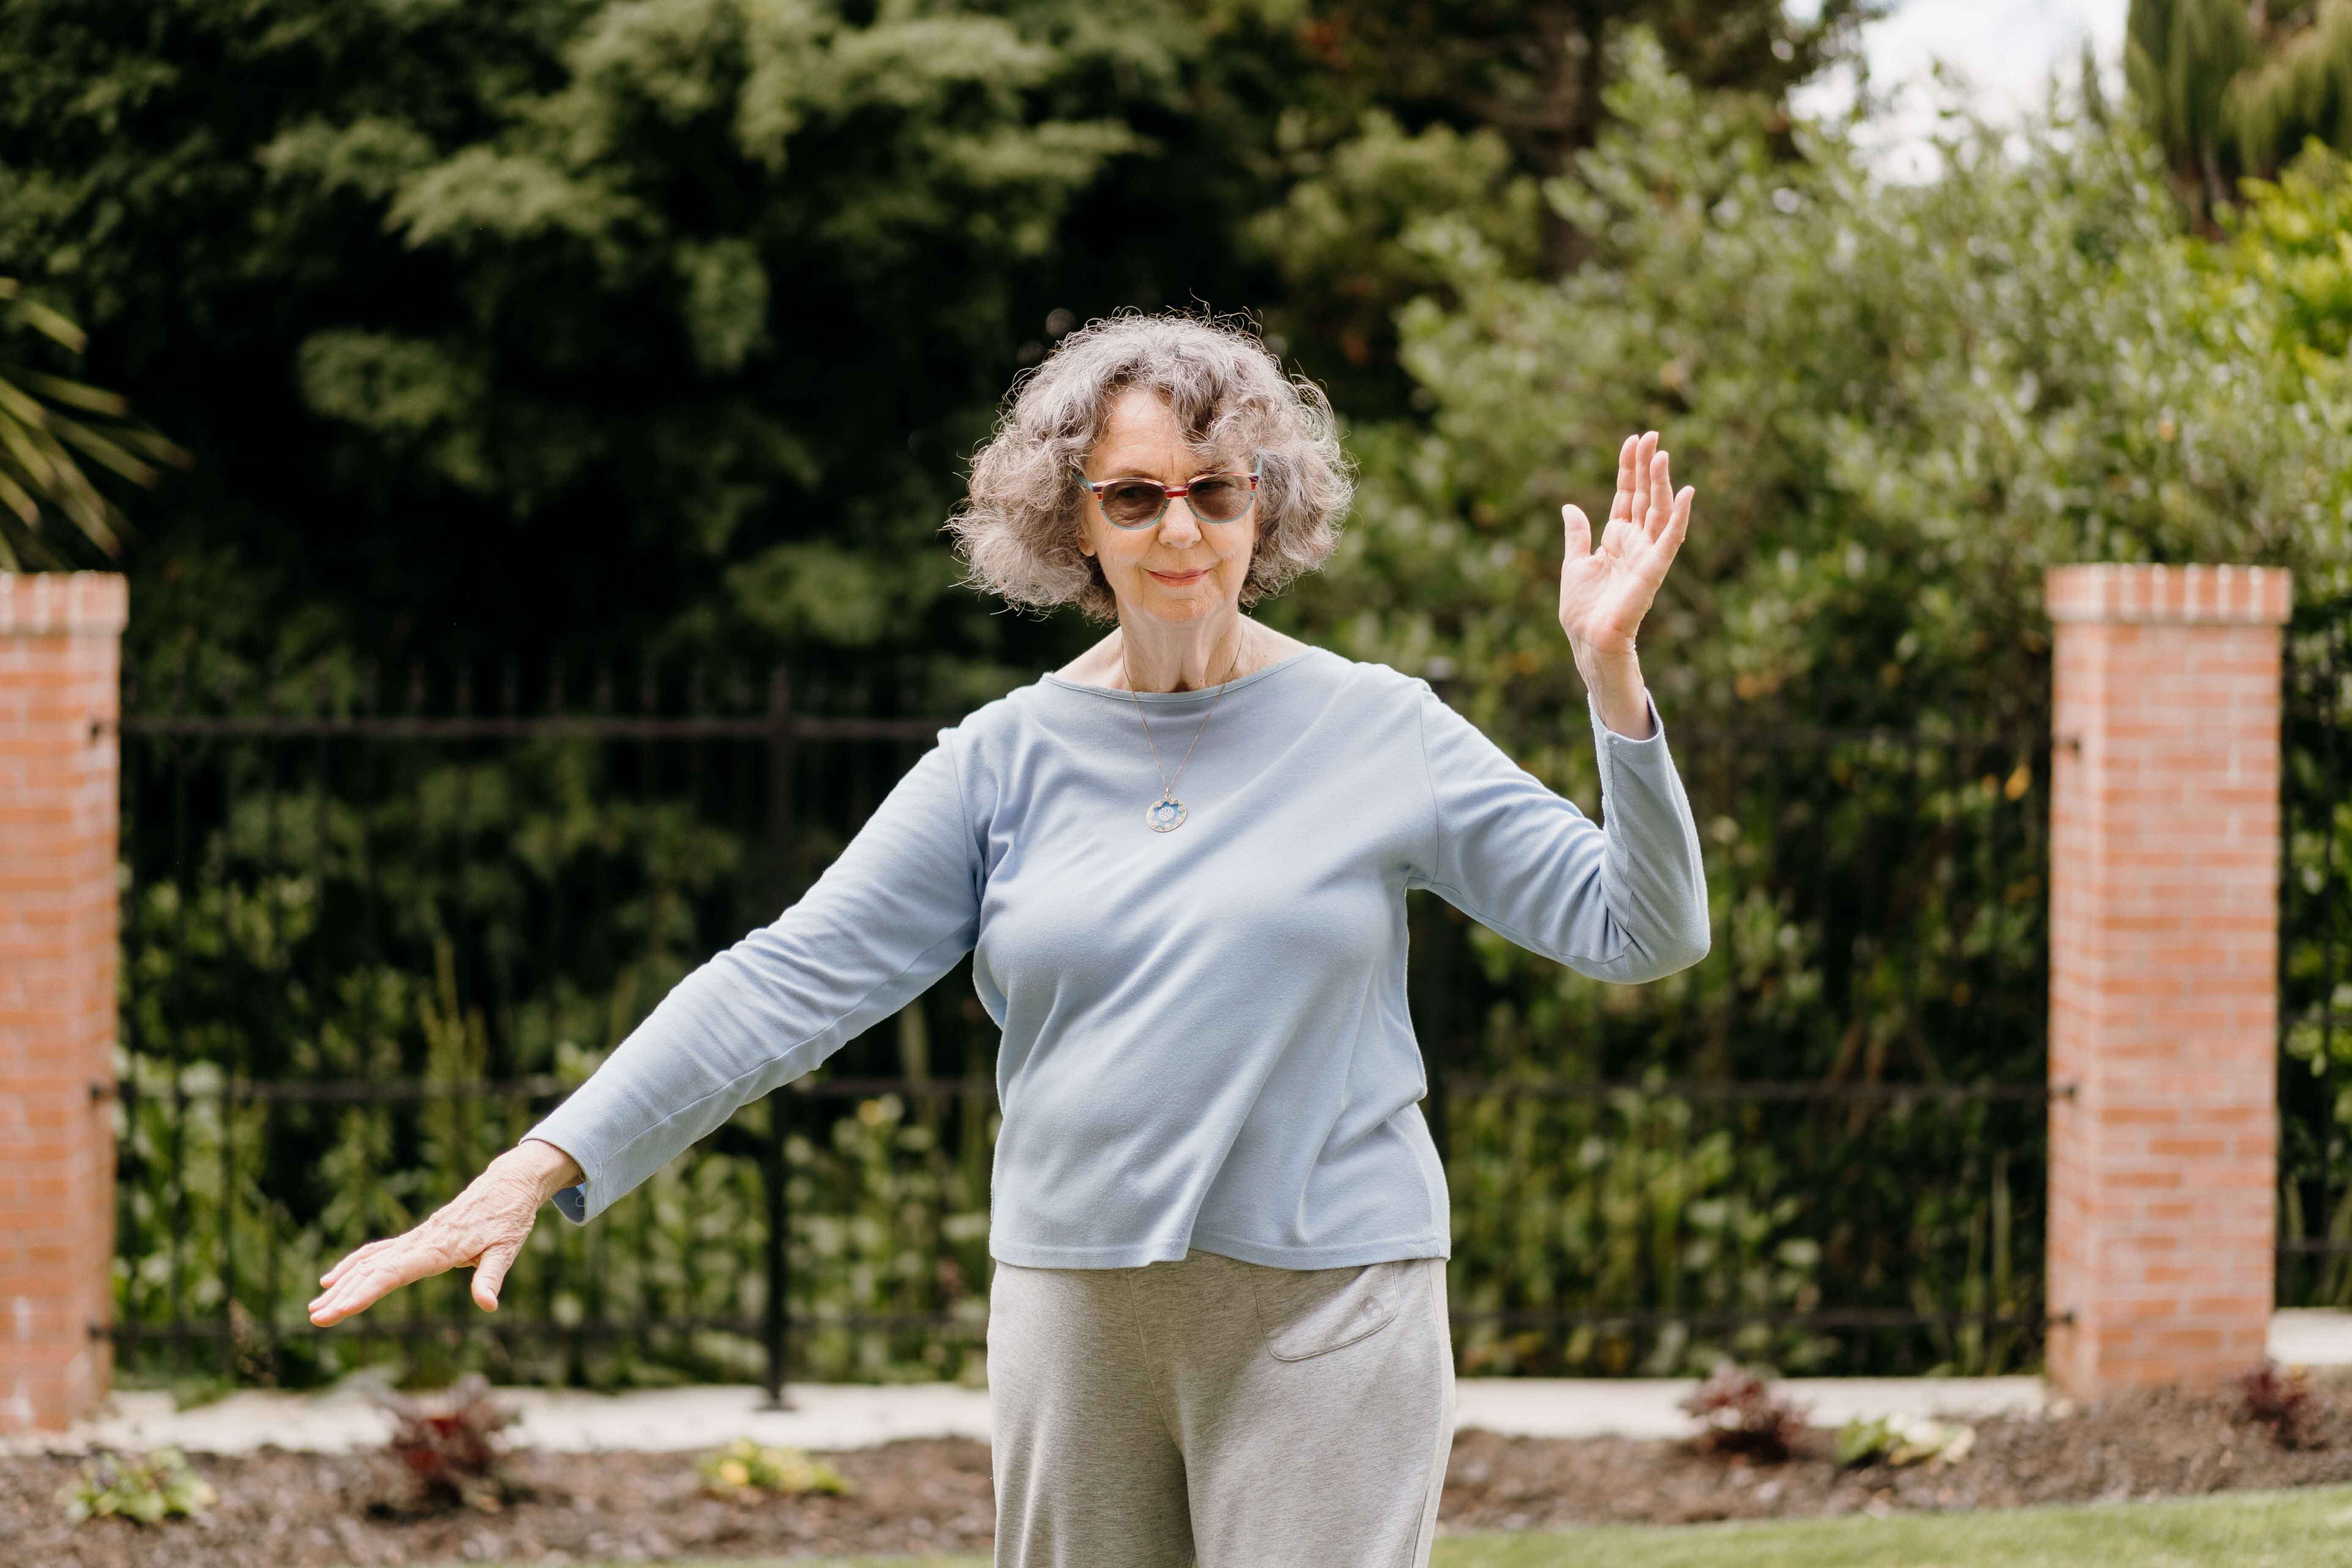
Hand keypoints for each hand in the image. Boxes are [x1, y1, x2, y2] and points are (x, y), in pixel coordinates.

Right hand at [307, 1139, 582, 1325]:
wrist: (510, 1182)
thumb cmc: (510, 1217)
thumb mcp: (508, 1248)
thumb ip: (492, 1276)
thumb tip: (488, 1305)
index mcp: (441, 1247)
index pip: (394, 1273)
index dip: (365, 1292)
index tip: (340, 1310)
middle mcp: (422, 1241)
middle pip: (374, 1269)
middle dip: (344, 1294)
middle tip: (315, 1319)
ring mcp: (416, 1237)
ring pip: (370, 1261)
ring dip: (342, 1284)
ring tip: (314, 1308)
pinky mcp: (418, 1236)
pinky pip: (378, 1251)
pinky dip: (353, 1265)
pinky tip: (333, 1278)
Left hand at [1559, 431, 1693, 737]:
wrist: (1587, 640)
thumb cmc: (1583, 610)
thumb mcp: (1574, 564)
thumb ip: (1577, 535)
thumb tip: (1570, 507)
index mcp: (1616, 539)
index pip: (1626, 495)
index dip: (1629, 469)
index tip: (1632, 441)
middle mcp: (1635, 542)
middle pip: (1644, 496)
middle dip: (1647, 466)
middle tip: (1651, 435)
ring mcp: (1647, 554)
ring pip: (1659, 510)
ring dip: (1662, 483)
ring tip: (1662, 454)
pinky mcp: (1654, 569)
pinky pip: (1671, 538)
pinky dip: (1680, 516)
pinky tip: (1686, 492)